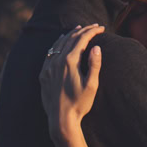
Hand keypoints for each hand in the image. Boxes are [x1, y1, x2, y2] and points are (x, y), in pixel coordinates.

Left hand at [40, 23, 103, 142]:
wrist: (60, 119)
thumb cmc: (79, 104)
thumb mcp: (92, 86)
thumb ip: (94, 65)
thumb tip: (97, 47)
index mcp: (70, 61)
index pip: (82, 39)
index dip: (92, 31)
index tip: (101, 28)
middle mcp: (57, 61)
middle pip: (71, 38)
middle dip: (83, 30)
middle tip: (94, 26)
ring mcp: (49, 66)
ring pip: (59, 43)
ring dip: (70, 34)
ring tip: (78, 29)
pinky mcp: (44, 73)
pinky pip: (50, 53)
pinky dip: (57, 44)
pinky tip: (61, 42)